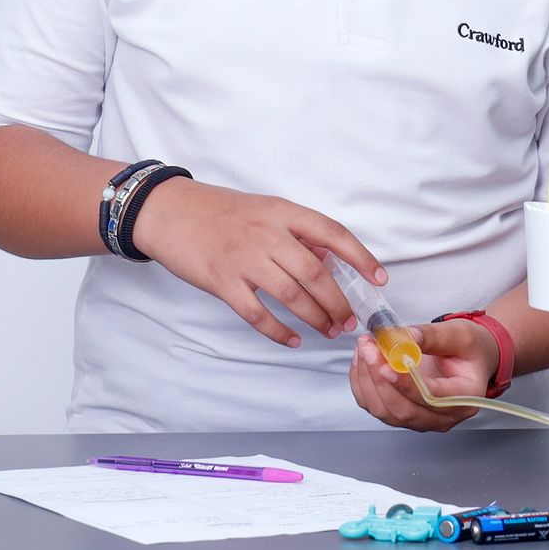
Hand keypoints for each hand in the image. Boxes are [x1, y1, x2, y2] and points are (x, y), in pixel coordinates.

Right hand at [129, 178, 386, 347]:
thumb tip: (328, 261)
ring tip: (328, 331)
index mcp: (282, 211)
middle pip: (315, 272)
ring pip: (291, 295)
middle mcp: (267, 233)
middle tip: (348, 321)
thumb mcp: (263, 209)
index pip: (332, 233)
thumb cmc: (219, 211)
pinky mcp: (222, 281)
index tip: (379, 278)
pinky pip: (257, 313)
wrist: (168, 210)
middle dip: (337, 302)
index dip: (360, 257)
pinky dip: (278, 331)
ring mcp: (244, 258)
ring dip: (315, 318)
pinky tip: (291, 340)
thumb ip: (294, 233)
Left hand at [348, 319, 498, 431]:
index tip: (386, 365)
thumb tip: (402, 338)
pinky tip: (362, 360)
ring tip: (364, 348)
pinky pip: (375, 407)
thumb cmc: (470, 349)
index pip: (431, 398)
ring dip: (367, 380)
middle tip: (368, 348)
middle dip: (379, 379)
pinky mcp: (403, 414)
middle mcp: (443, 417)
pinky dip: (362, 384)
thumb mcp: (459, 334)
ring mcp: (422, 420)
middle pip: (404, 410)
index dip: (406, 385)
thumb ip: (432, 336)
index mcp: (464, 398)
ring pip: (385, 411)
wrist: (471, 359)